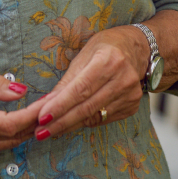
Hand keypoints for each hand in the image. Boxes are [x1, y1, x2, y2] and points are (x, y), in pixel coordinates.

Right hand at [0, 64, 43, 155]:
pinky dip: (11, 134)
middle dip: (35, 122)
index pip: (10, 123)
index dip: (33, 114)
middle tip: (51, 104)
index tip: (49, 101)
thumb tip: (20, 91)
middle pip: (12, 137)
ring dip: (25, 129)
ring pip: (7, 144)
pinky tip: (18, 121)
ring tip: (40, 111)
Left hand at [33, 25, 148, 139]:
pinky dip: (85, 122)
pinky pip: (103, 119)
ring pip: (94, 117)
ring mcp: (130, 95)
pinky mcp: (132, 107)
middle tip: (41, 132)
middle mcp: (122, 79)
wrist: (136, 49)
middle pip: (87, 107)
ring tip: (50, 130)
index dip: (61, 105)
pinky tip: (72, 122)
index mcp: (108, 60)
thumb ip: (67, 80)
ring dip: (70, 125)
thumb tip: (47, 102)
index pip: (80, 89)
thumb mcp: (83, 55)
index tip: (42, 117)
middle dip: (61, 122)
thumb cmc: (105, 47)